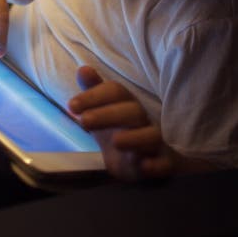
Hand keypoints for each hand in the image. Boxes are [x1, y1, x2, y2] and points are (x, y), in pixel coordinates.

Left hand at [68, 66, 174, 180]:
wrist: (143, 161)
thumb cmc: (120, 131)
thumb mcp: (103, 113)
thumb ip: (94, 92)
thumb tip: (83, 69)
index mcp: (127, 104)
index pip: (115, 92)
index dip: (94, 96)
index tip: (71, 106)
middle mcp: (143, 120)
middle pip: (132, 111)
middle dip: (107, 115)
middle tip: (84, 121)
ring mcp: (155, 143)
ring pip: (152, 136)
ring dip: (135, 138)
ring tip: (115, 141)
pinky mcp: (163, 164)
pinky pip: (166, 164)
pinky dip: (157, 165)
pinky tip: (144, 166)